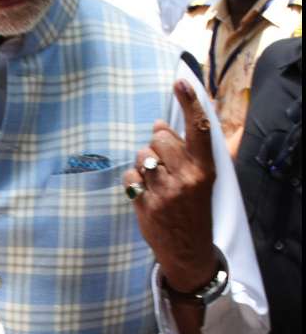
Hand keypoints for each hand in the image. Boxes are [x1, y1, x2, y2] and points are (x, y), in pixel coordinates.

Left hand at [123, 80, 216, 290]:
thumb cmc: (195, 209)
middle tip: (163, 162)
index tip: (180, 83)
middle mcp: (186, 177)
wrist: (188, 250)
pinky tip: (144, 192)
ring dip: (143, 163)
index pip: (198, 129)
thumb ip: (193, 150)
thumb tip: (177, 121)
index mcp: (205, 169)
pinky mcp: (145, 204)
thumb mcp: (205, 180)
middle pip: (158, 139)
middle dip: (156, 145)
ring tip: (156, 181)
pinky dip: (132, 181)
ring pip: (141, 156)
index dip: (189, 104)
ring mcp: (164, 192)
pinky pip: (128, 176)